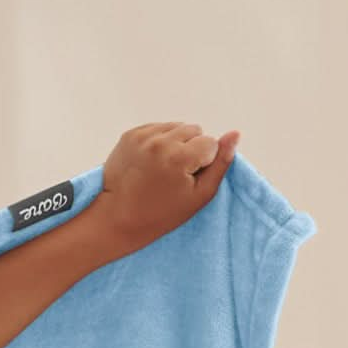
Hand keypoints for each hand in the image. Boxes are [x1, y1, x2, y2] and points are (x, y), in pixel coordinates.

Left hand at [96, 121, 239, 250]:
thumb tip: (235, 134)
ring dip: (174, 144)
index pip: (210, 144)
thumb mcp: (197, 198)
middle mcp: (161, 141)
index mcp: (179, 156)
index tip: (185, 181)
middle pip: (194, 131)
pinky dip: (158, 142)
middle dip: (189, 150)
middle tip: (172, 177)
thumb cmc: (158, 216)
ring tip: (161, 170)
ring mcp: (143, 136)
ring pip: (176, 127)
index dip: (202, 164)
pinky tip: (149, 163)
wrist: (112, 220)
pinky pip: (157, 128)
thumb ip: (219, 165)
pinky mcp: (130, 135)